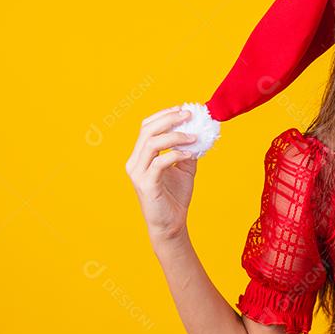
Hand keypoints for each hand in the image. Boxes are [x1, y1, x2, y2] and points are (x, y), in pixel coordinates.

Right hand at [125, 106, 198, 244]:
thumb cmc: (175, 196)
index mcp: (141, 155)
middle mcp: (135, 162)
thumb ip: (188, 150)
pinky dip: (175, 154)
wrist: (171, 224)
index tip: (182, 109)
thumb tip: (200, 131)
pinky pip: (159, 163)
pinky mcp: (146, 185)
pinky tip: (190, 154)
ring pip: (151, 143)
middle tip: (188, 115)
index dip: (163, 114)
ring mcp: (138, 173)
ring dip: (174, 136)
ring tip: (193, 136)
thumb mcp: (184, 168)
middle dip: (169, 119)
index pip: (146, 127)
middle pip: (147, 130)